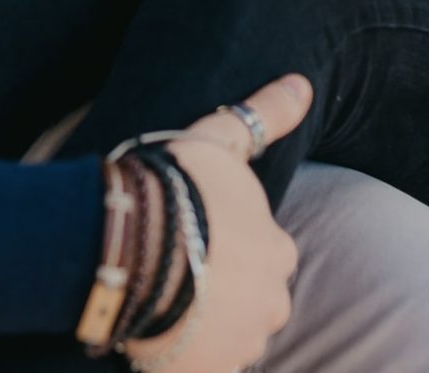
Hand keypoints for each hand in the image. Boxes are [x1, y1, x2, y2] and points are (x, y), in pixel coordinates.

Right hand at [119, 73, 311, 372]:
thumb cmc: (173, 187)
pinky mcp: (205, 372)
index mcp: (278, 250)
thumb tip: (303, 84)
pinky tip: (159, 336)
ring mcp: (238, 344)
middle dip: (222, 291)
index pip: (266, 254)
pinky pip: (203, 367)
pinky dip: (186, 357)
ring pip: (228, 338)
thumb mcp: (218, 140)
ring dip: (204, 325)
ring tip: (163, 298)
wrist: (126, 244)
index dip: (230, 246)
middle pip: (252, 301)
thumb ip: (264, 115)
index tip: (196, 236)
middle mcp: (270, 303)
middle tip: (177, 269)